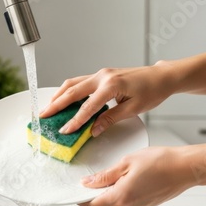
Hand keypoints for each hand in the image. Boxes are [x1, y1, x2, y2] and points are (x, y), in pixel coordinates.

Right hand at [40, 63, 174, 136]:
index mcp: (111, 85)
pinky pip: (80, 82)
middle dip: (56, 104)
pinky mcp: (102, 75)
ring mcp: (101, 74)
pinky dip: (69, 91)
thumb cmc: (152, 91)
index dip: (74, 121)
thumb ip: (110, 119)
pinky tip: (63, 99)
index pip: (87, 107)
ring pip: (73, 83)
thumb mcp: (132, 109)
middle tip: (43, 116)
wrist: (161, 77)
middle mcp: (102, 76)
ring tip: (48, 108)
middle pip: (72, 91)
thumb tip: (93, 130)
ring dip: (59, 95)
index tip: (64, 131)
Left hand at [78, 147, 195, 205]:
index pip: (90, 204)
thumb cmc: (161, 162)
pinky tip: (131, 175)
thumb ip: (104, 175)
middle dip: (97, 188)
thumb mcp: (126, 162)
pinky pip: (126, 200)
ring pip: (114, 200)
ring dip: (111, 188)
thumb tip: (87, 182)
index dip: (79, 196)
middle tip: (101, 170)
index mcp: (120, 198)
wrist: (186, 168)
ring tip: (122, 170)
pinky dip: (123, 189)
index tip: (74, 187)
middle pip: (102, 202)